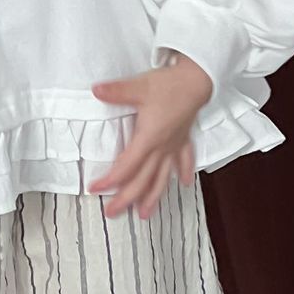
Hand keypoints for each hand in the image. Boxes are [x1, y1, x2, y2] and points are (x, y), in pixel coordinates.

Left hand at [88, 55, 211, 219]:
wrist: (198, 80)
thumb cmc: (170, 85)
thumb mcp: (139, 87)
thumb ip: (116, 91)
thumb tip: (96, 90)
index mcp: (149, 138)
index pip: (126, 166)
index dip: (110, 180)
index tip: (95, 188)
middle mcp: (162, 147)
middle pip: (143, 180)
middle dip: (127, 199)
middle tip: (112, 212)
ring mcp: (175, 145)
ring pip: (163, 177)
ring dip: (154, 197)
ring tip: (145, 214)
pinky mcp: (184, 139)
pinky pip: (184, 161)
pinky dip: (184, 173)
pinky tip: (184, 184)